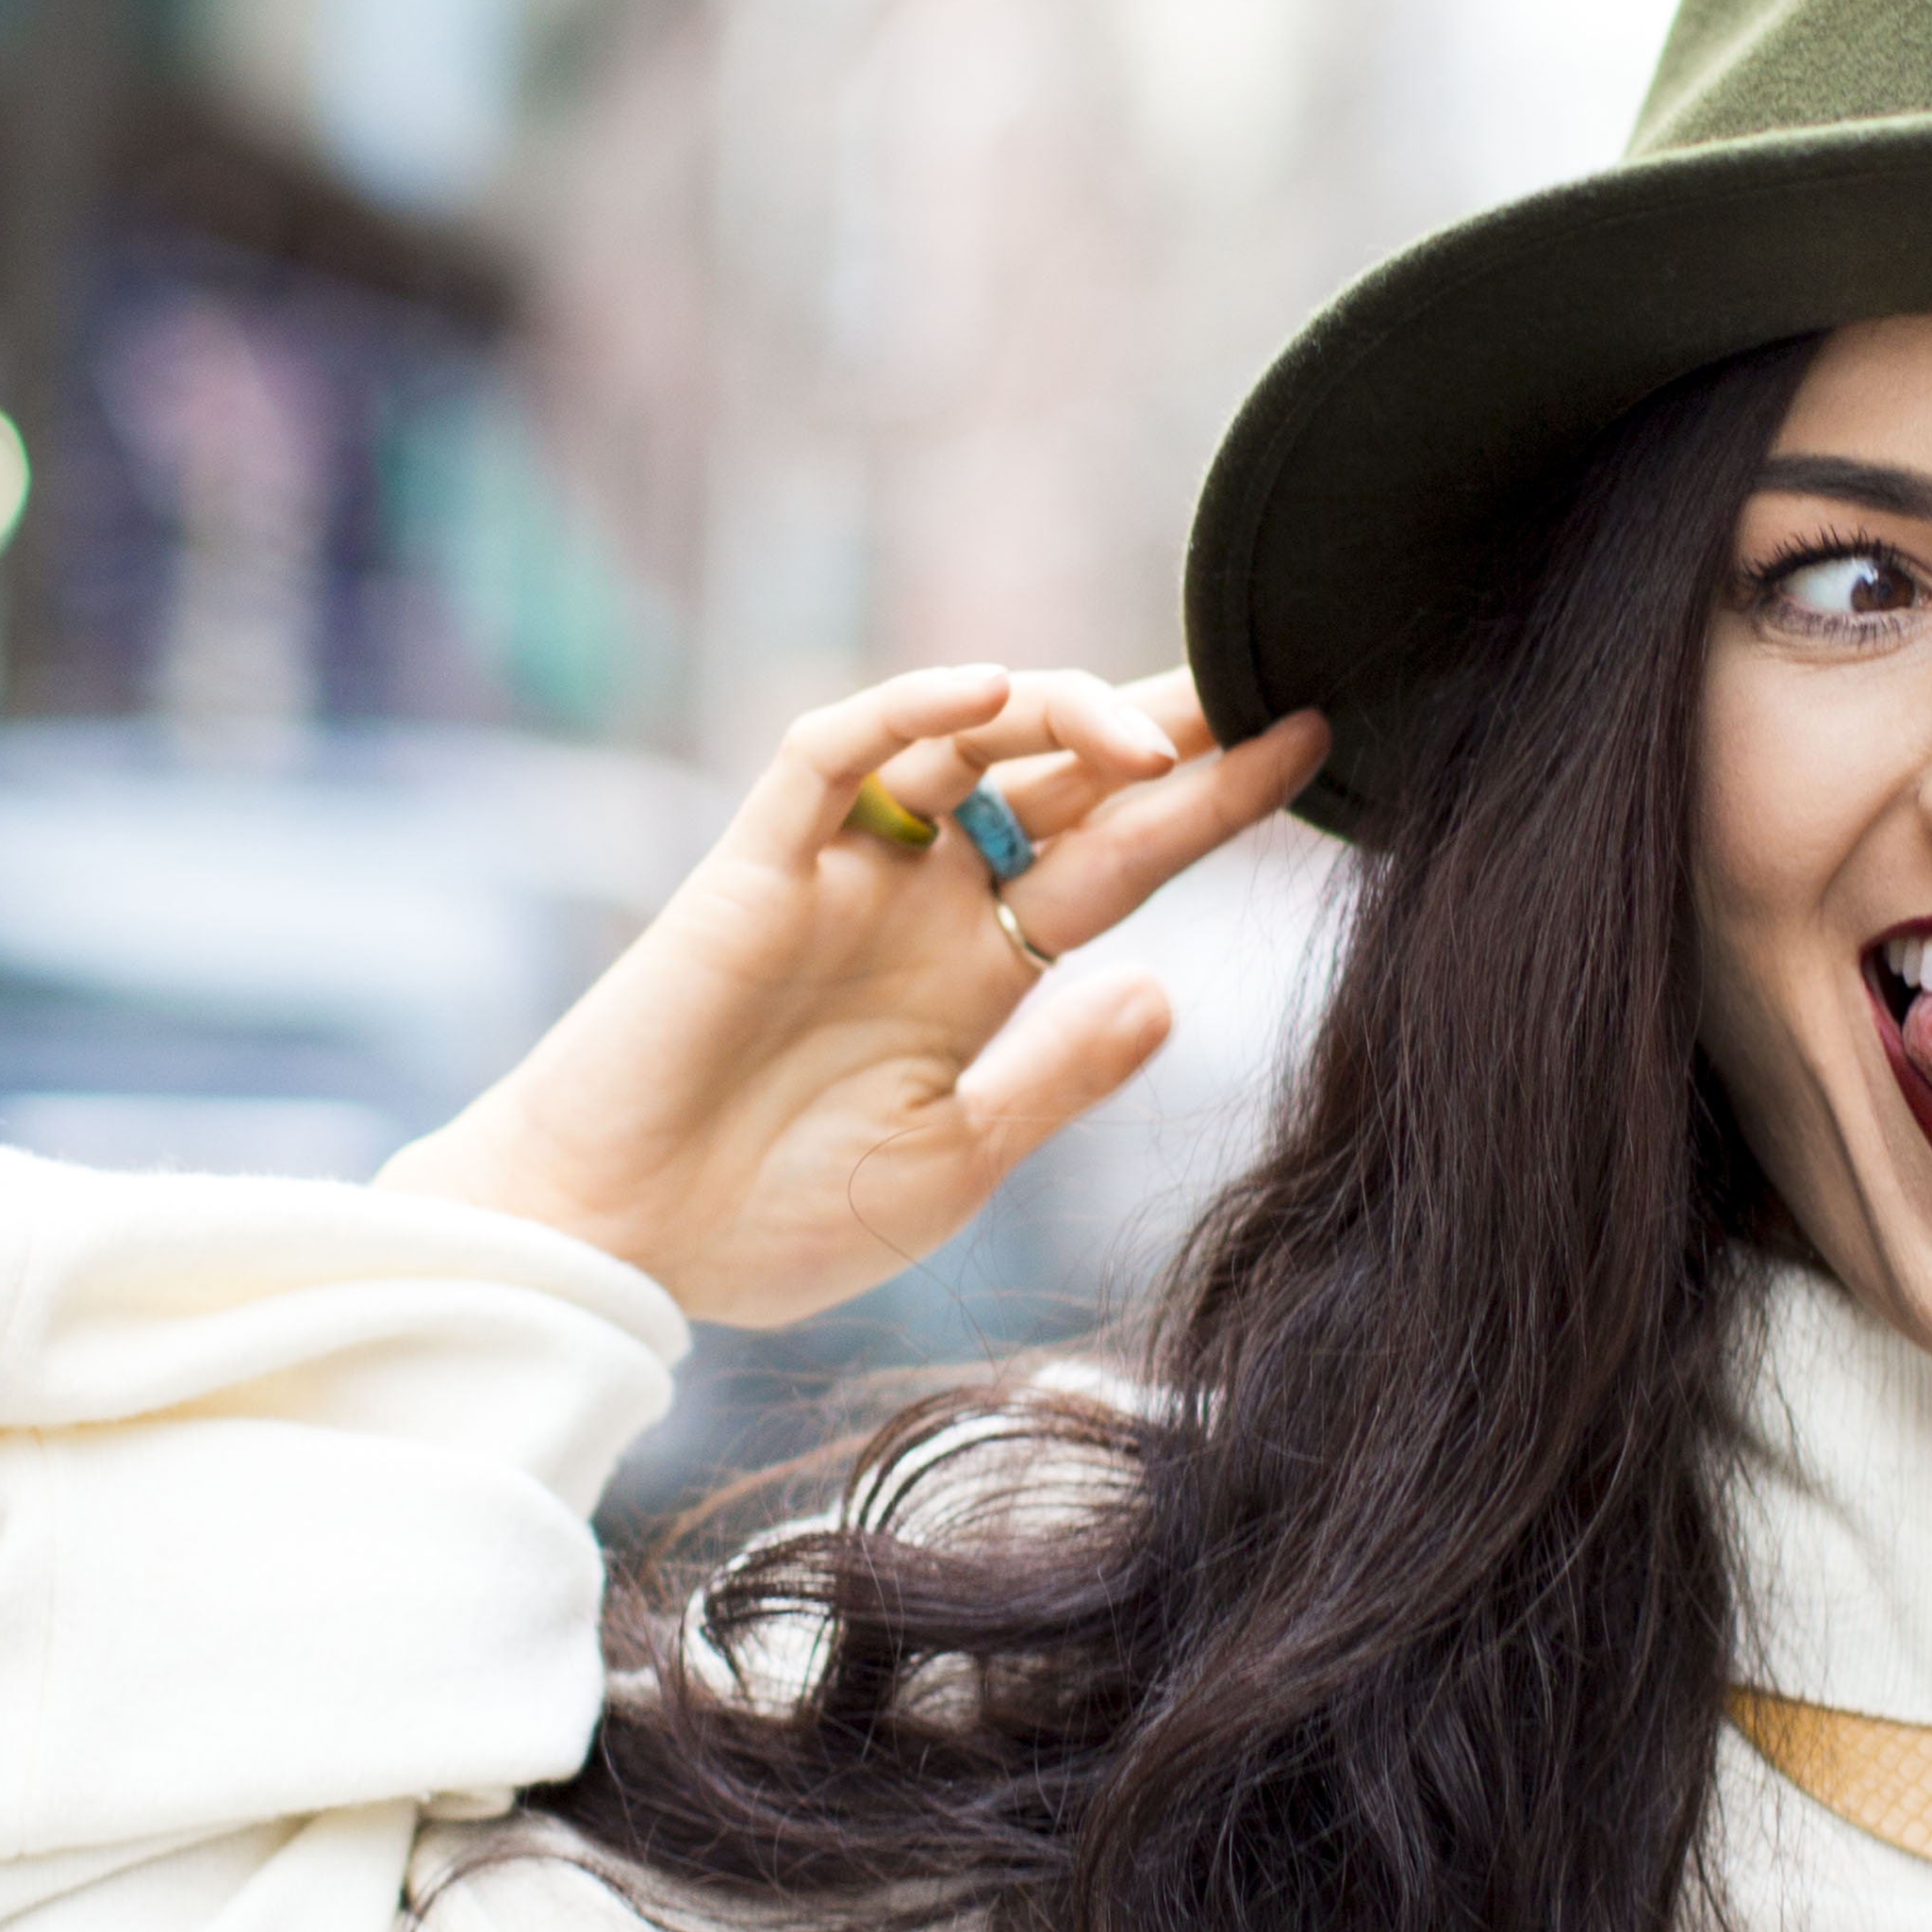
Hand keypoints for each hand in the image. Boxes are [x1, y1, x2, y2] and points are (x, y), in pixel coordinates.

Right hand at [378, 664, 1326, 1327]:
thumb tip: (1171, 995)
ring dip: (1053, 715)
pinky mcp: (751, 867)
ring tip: (1147, 736)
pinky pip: (825, 756)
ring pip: (960, 744)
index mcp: (977, 976)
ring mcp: (838, 876)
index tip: (1309, 753)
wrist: (622, 1249)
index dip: (1205, 806)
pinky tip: (984, 693)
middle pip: (1057, 782)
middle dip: (1156, 729)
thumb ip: (1058, 1077)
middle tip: (1261, 683)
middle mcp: (920, 906)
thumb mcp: (955, 1162)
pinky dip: (901, 713)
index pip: (1115, 863)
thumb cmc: (775, 1224)